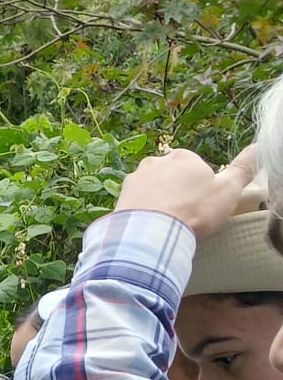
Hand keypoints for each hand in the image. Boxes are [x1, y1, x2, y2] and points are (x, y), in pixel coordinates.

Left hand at [114, 144, 256, 239]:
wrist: (152, 231)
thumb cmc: (195, 209)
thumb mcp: (229, 189)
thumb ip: (243, 168)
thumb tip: (258, 148)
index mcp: (183, 157)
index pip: (195, 166)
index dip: (201, 185)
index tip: (203, 203)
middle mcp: (156, 162)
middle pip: (171, 175)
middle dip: (177, 191)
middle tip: (185, 213)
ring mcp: (135, 178)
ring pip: (151, 187)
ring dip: (158, 201)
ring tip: (167, 221)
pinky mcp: (121, 196)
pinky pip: (135, 202)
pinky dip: (142, 212)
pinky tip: (150, 224)